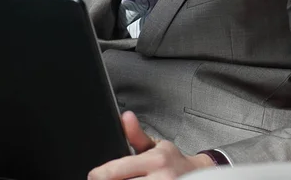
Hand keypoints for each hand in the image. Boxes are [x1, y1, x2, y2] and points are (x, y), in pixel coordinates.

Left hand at [88, 111, 213, 178]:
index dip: (100, 175)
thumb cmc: (173, 162)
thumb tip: (125, 117)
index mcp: (155, 161)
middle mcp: (160, 179)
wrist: (196, 176)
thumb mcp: (155, 145)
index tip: (93, 175)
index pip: (117, 171)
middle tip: (103, 179)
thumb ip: (136, 134)